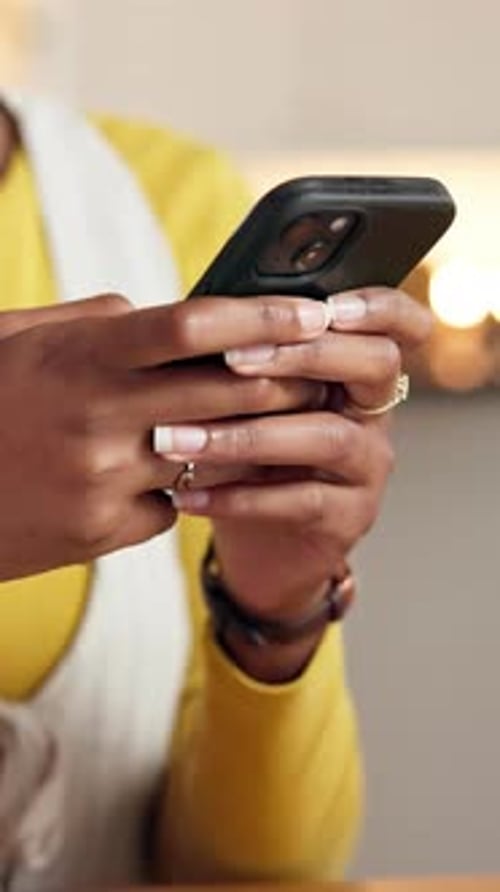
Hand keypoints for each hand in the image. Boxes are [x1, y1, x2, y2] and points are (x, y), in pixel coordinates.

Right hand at [0, 292, 327, 579]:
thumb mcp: (16, 340)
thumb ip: (90, 322)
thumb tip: (153, 312)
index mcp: (76, 359)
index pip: (190, 327)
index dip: (260, 316)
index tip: (313, 311)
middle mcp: (95, 421)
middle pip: (225, 392)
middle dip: (288, 378)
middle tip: (327, 365)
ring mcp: (100, 483)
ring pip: (210, 455)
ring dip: (250, 437)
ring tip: (280, 417)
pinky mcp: (99, 534)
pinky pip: (171, 505)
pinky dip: (185, 486)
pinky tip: (176, 472)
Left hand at [159, 287, 431, 626]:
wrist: (262, 543)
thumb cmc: (248, 456)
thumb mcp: (246, 400)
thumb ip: (238, 357)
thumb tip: (184, 315)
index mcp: (352, 368)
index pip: (398, 323)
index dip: (376, 306)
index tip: (326, 304)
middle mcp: (372, 412)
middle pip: (375, 364)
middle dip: (302, 354)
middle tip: (231, 359)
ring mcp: (368, 466)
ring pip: (329, 436)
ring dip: (248, 434)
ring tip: (177, 439)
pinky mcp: (350, 517)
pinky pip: (301, 500)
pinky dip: (238, 497)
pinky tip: (186, 492)